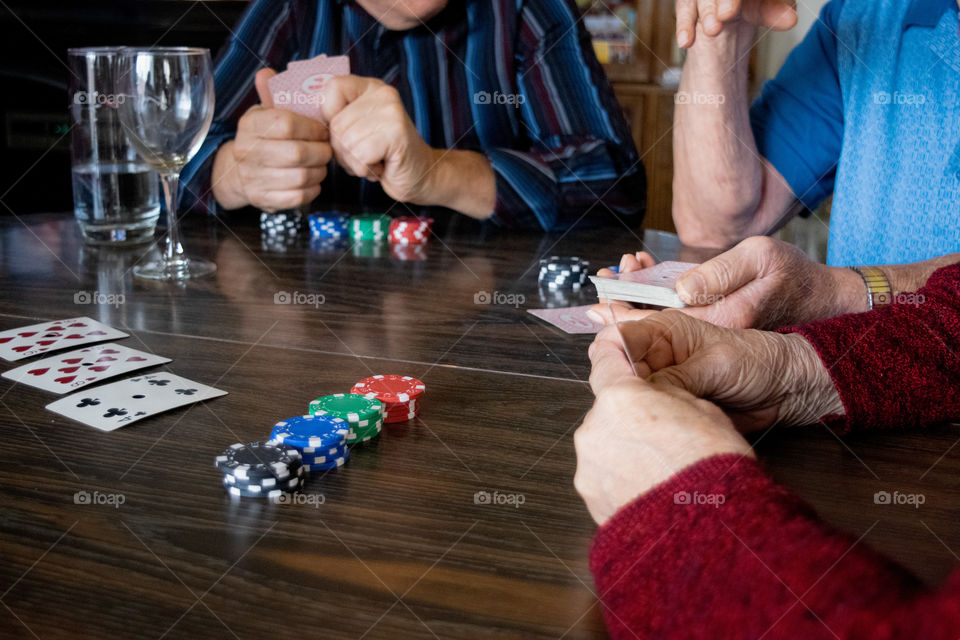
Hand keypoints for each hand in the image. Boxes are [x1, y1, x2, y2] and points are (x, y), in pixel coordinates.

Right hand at [213, 69, 332, 210]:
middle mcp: (247, 152)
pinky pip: (299, 197)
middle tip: (328, 149)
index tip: (323, 129)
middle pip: (297, 153)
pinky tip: (313, 179)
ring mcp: (254, 178)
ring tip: (321, 163)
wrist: (238, 172)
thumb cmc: (263, 138)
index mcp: (249, 125)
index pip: (287, 123)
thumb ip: (271, 93)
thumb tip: (267, 73)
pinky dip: (313, 188)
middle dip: (321, 151)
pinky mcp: (263, 200)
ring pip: (301, 176)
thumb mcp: (264, 113)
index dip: (313, 127)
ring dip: (320, 170)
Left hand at [320, 76, 438, 204]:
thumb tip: (305, 120)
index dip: (329, 116)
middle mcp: (382, 94)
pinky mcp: (396, 134)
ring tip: (375, 160)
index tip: (347, 132)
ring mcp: (391, 112)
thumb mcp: (357, 129)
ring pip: (345, 143)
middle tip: (366, 154)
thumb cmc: (383, 156)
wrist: (421, 176)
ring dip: (355, 162)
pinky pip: (359, 156)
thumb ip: (337, 117)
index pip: (331, 88)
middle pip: (335, 124)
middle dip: (343, 150)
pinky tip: (382, 166)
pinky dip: (365, 170)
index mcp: (370, 87)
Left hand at [575, 331, 752, 525]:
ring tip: (662, 470)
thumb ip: (669, 394)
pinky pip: (605, 479)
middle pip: (607, 412)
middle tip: (664, 436)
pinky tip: (653, 491)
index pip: (608, 361)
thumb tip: (659, 395)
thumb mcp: (703, 410)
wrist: (707, 532)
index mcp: (621, 397)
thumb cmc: (712, 469)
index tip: (617, 351)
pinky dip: (623, 481)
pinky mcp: (591, 499)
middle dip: (630, 420)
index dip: (617, 356)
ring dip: (625, 453)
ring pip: (604, 447)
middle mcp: (594, 428)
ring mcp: (588, 467)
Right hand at [589, 310, 843, 432]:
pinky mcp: (670, 408)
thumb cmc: (758, 361)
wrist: (786, 389)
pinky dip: (643, 424)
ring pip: (629, 397)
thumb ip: (674, 377)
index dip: (608, 356)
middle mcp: (656, 356)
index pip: (617, 338)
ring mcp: (661, 384)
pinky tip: (640, 431)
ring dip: (627, 407)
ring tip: (628, 418)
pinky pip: (648, 417)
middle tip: (616, 400)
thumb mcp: (714, 364)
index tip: (612, 378)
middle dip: (612, 382)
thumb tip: (639, 394)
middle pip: (616, 370)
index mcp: (662, 332)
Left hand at [591, 236, 868, 329]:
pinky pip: (681, 319)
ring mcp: (715, 337)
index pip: (660, 323)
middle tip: (602, 280)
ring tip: (625, 270)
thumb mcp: (761, 258)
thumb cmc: (798, 276)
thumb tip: (680, 289)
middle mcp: (713, 336)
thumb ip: (719, 273)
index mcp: (721, 321)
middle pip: (655, 328)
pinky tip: (650, 278)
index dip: (625, 312)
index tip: (600, 300)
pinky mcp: (719, 332)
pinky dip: (661, 299)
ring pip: (665, 323)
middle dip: (625, 303)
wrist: (831, 303)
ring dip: (641, 297)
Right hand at [676, 0, 796, 47]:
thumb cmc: (751, 4)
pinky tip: (686, 41)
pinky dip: (684, 25)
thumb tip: (791, 20)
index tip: (732, 12)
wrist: (732, 13)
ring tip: (713, 30)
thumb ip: (775, 12)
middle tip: (727, 16)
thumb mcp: (765, 7)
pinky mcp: (688, 1)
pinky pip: (684, 9)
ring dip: (705, 13)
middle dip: (721, 2)